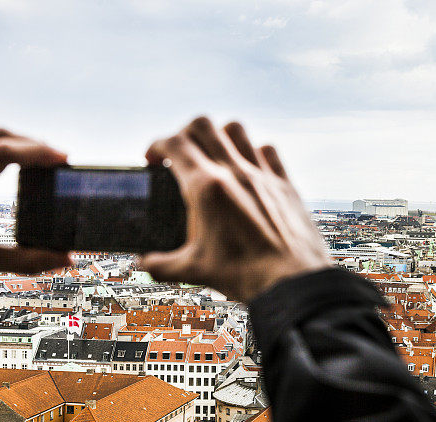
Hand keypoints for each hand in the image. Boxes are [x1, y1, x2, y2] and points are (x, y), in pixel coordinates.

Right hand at [141, 117, 330, 302]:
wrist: (292, 282)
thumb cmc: (245, 276)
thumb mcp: (194, 270)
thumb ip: (161, 265)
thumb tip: (143, 263)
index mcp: (206, 187)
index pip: (174, 144)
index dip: (156, 145)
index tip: (151, 159)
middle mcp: (234, 171)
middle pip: (202, 125)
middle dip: (183, 133)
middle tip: (179, 154)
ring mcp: (262, 174)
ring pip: (235, 129)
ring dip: (218, 134)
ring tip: (212, 155)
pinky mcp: (285, 184)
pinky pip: (268, 150)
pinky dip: (254, 150)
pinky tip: (249, 167)